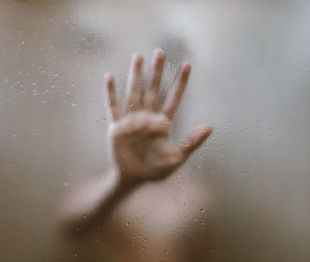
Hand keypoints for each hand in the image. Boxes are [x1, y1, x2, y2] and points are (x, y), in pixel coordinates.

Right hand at [105, 49, 211, 184]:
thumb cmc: (156, 170)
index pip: (174, 98)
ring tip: (138, 57)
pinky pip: (113, 107)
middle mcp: (148, 117)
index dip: (180, 82)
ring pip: (134, 93)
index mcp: (163, 123)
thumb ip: (192, 142)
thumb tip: (210, 126)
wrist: (134, 179)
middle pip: (153, 89)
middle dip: (157, 71)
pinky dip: (111, 93)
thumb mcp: (177, 158)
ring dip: (135, 75)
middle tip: (160, 52)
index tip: (187, 65)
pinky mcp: (117, 126)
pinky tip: (109, 77)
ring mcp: (132, 120)